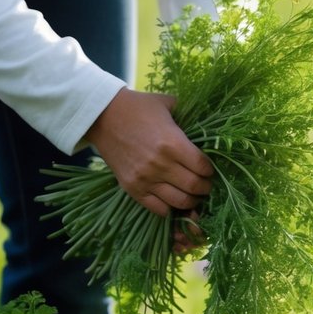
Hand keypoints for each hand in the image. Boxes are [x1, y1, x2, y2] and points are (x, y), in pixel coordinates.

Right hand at [85, 89, 213, 217]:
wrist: (102, 116)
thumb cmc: (138, 107)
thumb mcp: (167, 104)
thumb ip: (188, 114)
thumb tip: (204, 123)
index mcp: (173, 143)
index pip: (203, 166)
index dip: (210, 170)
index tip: (208, 169)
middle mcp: (161, 164)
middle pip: (194, 186)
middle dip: (205, 187)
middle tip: (204, 184)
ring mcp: (146, 179)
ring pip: (179, 201)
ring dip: (191, 201)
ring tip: (192, 195)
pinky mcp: (132, 188)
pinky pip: (157, 209)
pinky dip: (169, 209)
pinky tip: (172, 202)